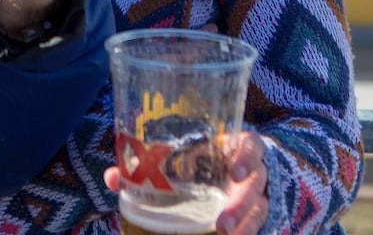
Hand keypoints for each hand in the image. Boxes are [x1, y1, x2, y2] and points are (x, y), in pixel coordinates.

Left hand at [102, 130, 268, 234]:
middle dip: (240, 204)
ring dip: (245, 225)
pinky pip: (259, 222)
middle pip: (256, 184)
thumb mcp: (179, 155)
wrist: (225, 170)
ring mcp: (255, 193)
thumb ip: (147, 164)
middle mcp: (250, 170)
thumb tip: (113, 178)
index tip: (234, 171)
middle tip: (221, 223)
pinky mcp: (255, 211)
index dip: (246, 156)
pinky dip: (248, 231)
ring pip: (259, 209)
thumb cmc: (197, 158)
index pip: (251, 146)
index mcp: (233, 146)